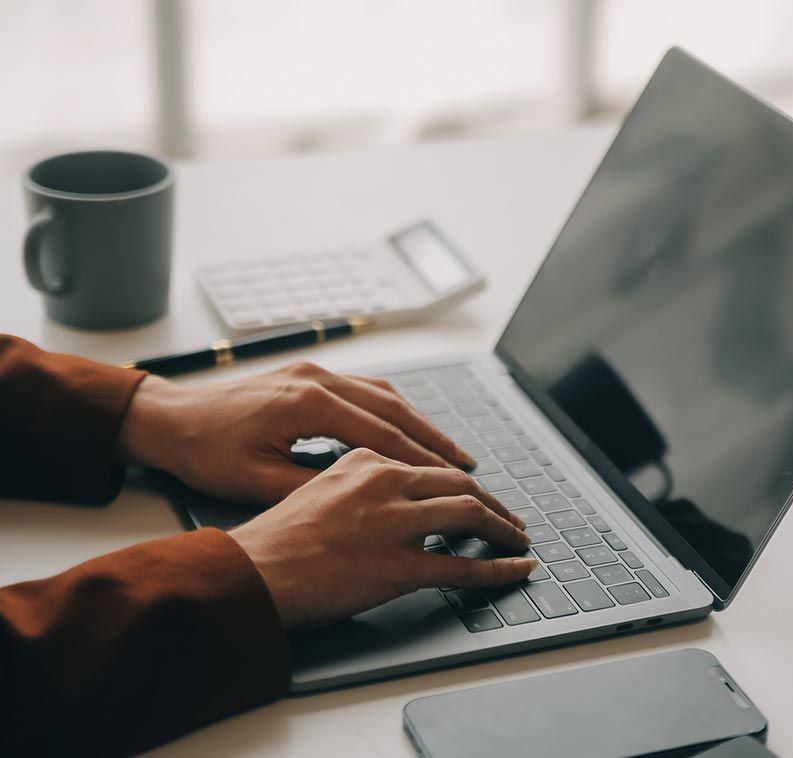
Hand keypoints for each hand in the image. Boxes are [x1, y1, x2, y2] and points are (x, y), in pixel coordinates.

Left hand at [116, 362, 476, 504]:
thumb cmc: (206, 452)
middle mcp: (317, 380)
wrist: (170, 418)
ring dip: (418, 421)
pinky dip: (394, 409)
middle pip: (393, 407)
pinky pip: (365, 389)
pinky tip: (408, 427)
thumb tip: (365, 495)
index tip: (453, 480)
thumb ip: (314, 485)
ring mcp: (314, 373)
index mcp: (308, 403)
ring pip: (383, 394)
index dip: (421, 460)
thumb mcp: (258, 481)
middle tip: (467, 464)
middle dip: (433, 437)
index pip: (381, 433)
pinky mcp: (308, 376)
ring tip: (448, 449)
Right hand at [229, 448, 534, 627]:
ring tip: (518, 540)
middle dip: (494, 502)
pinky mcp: (397, 567)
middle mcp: (386, 483)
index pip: (430, 466)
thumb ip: (360, 483)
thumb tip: (394, 495)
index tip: (479, 494)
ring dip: (503, 529)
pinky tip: (514, 570)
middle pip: (461, 483)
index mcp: (366, 461)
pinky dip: (497, 569)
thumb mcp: (316, 487)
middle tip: (510, 518)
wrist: (248, 573)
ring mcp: (394, 525)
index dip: (463, 482)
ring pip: (471, 514)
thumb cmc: (274, 538)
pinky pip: (463, 567)